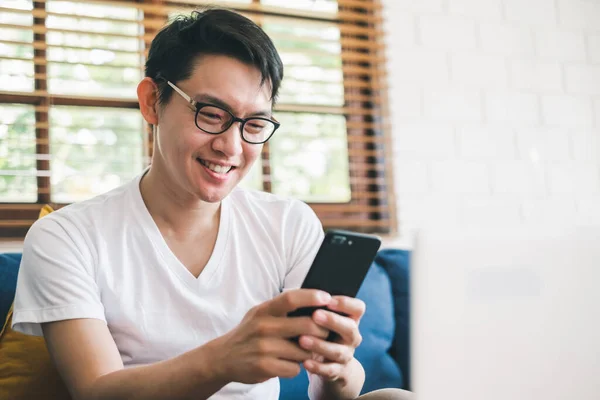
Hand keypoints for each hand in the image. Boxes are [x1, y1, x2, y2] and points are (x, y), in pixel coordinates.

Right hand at [213, 289, 330, 383]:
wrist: (223, 357)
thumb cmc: (250, 332)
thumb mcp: (259, 314)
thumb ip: (281, 308)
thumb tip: (314, 302)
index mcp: (264, 310)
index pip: (291, 298)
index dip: (311, 297)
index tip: (327, 298)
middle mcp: (263, 327)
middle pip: (306, 325)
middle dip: (322, 330)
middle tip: (326, 332)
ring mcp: (264, 348)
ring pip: (304, 350)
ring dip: (309, 352)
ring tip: (303, 350)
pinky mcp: (265, 367)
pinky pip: (295, 368)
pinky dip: (296, 367)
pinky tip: (288, 363)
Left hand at [298, 296, 364, 381]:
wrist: (327, 364)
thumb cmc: (321, 332)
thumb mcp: (323, 320)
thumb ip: (317, 308)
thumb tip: (302, 295)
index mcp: (350, 319)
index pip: (358, 308)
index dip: (346, 303)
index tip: (328, 300)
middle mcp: (352, 337)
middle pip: (350, 328)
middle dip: (333, 321)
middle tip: (315, 315)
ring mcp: (347, 355)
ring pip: (338, 351)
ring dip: (320, 345)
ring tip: (302, 339)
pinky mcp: (338, 372)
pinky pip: (330, 371)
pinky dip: (318, 367)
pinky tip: (305, 362)